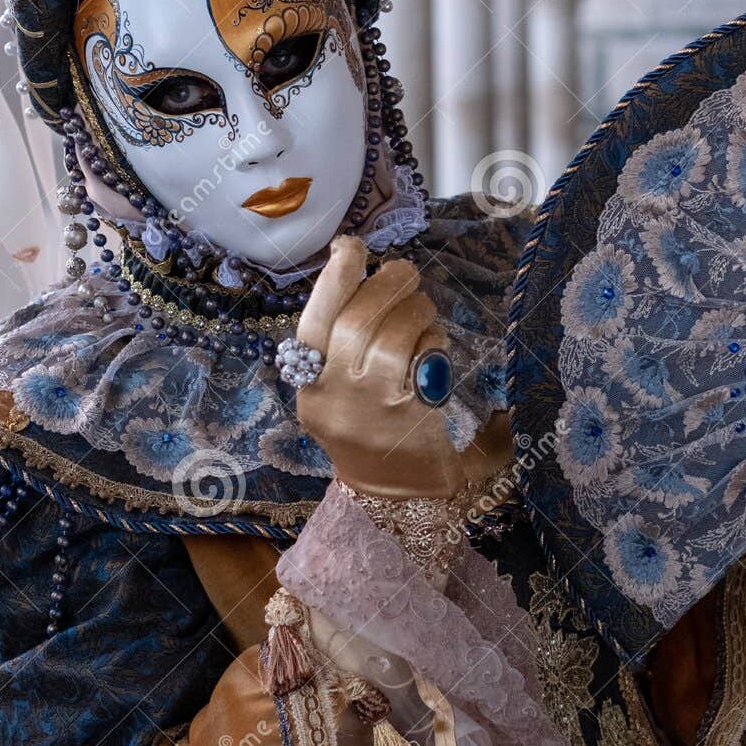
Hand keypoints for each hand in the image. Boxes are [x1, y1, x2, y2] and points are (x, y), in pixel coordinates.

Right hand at [294, 237, 499, 498]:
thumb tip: (367, 280)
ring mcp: (370, 409)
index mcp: (310, 390)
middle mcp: (332, 398)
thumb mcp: (340, 398)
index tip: (351, 246)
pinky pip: (420, 359)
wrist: (395, 499)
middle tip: (405, 272)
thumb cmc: (371, 437)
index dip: (332, 278)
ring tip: (424, 309)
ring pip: (389, 337)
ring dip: (413, 309)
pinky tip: (434, 344)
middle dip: (384, 283)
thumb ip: (344, 347)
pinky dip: (431, 340)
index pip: (313, 322)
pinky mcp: (408, 416)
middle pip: (354, 321)